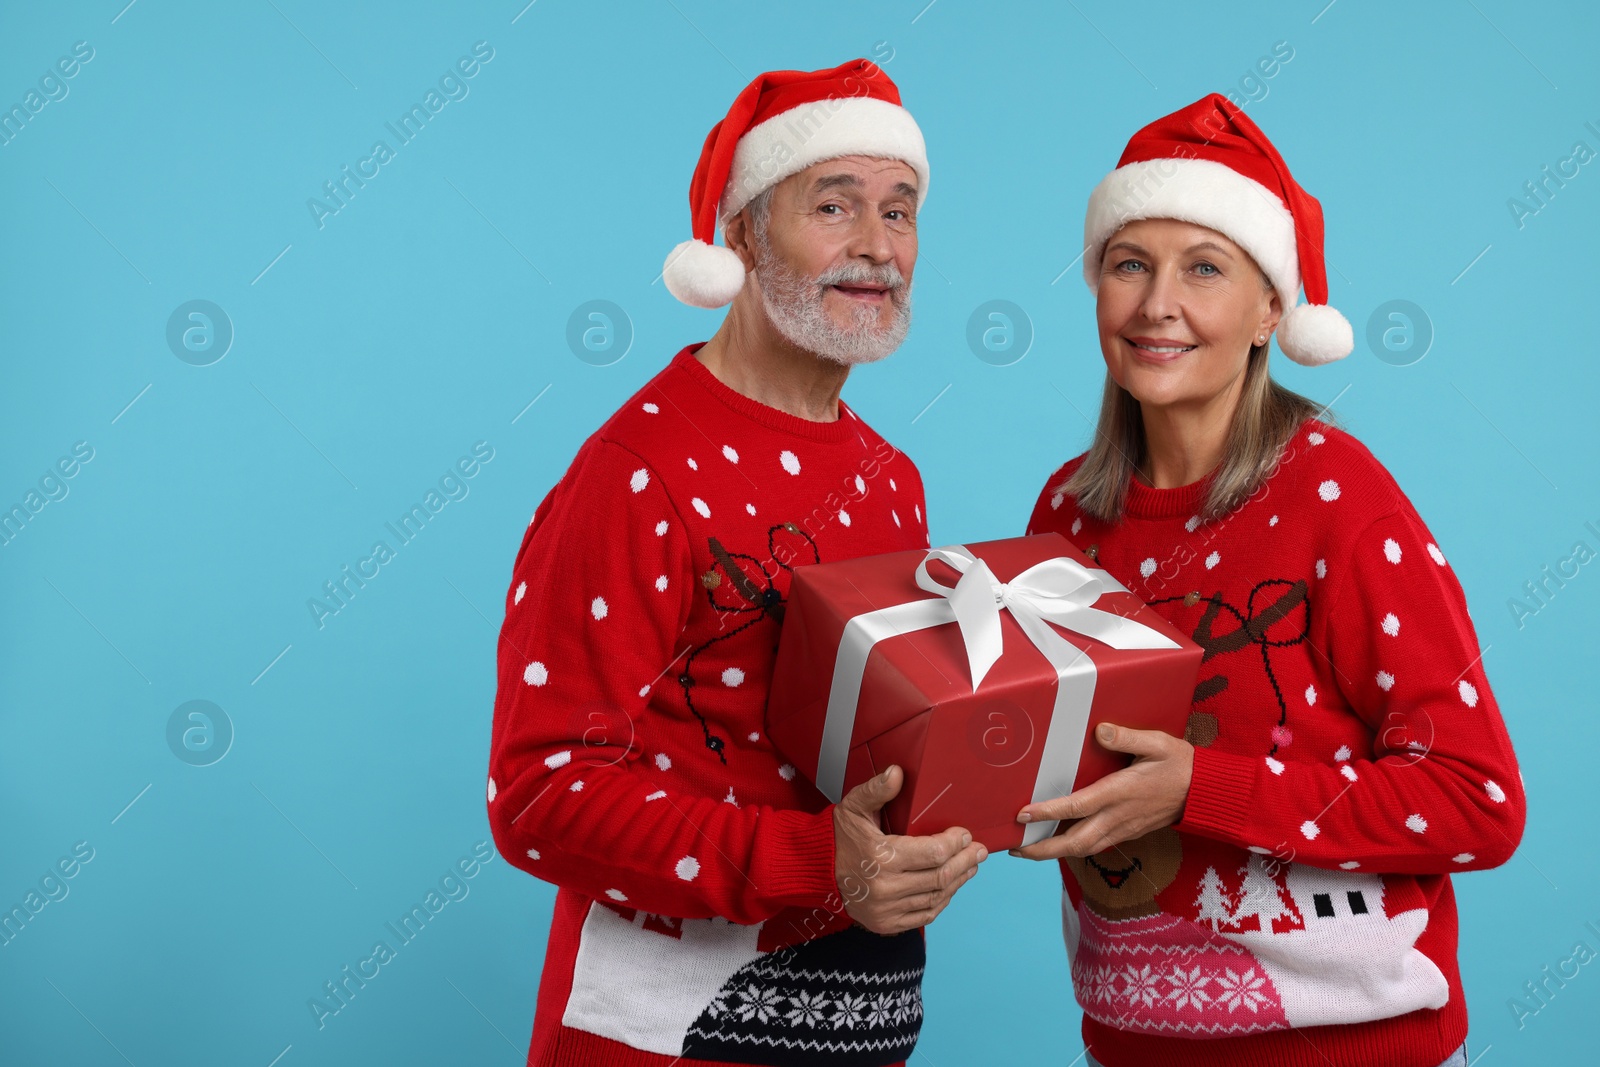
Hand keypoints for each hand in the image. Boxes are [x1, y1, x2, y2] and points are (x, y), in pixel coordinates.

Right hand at [832, 765, 986, 934]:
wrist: (815, 871)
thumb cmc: (838, 837)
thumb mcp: (854, 807)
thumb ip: (877, 790)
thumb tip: (897, 772)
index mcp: (882, 856)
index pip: (934, 853)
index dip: (956, 843)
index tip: (965, 834)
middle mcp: (886, 886)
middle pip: (941, 876)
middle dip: (966, 862)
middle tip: (978, 852)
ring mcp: (887, 909)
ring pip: (936, 897)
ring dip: (958, 881)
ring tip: (970, 867)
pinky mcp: (886, 923)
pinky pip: (924, 915)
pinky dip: (941, 901)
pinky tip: (950, 887)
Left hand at [1009, 722, 1192, 860]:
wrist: (1205, 793)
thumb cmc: (1180, 764)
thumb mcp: (1157, 743)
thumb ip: (1127, 737)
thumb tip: (1099, 730)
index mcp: (1120, 793)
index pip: (1077, 806)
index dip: (1048, 812)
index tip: (1023, 814)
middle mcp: (1118, 817)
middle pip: (1074, 842)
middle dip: (1041, 849)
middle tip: (1013, 847)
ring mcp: (1122, 829)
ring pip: (1083, 849)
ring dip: (1053, 853)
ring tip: (1027, 849)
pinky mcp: (1126, 833)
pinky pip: (1094, 846)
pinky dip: (1072, 849)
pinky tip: (1057, 843)